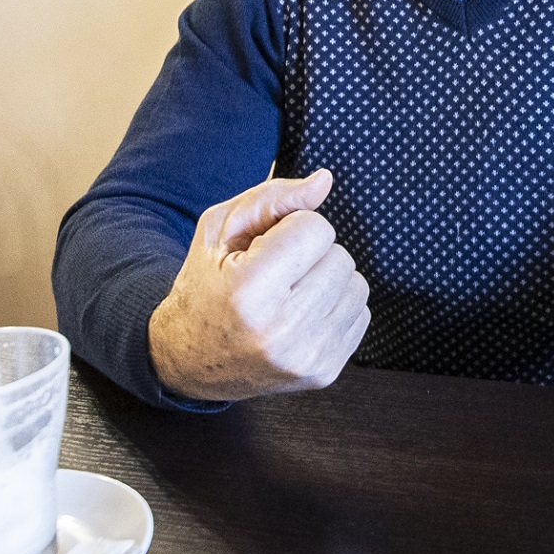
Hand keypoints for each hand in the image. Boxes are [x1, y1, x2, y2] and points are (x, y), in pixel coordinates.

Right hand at [148, 169, 369, 401]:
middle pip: (340, 257)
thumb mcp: (220, 231)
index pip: (315, 228)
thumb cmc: (206, 286)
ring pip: (357, 285)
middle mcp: (280, 330)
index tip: (266, 247)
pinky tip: (302, 315)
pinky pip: (361, 314)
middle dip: (312, 254)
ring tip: (291, 293)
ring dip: (328, 280)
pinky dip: (335, 307)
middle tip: (277, 273)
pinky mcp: (323, 373)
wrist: (192, 360)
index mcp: (248, 291)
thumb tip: (326, 180)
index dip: (292, 226)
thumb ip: (273, 198)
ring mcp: (305, 357)